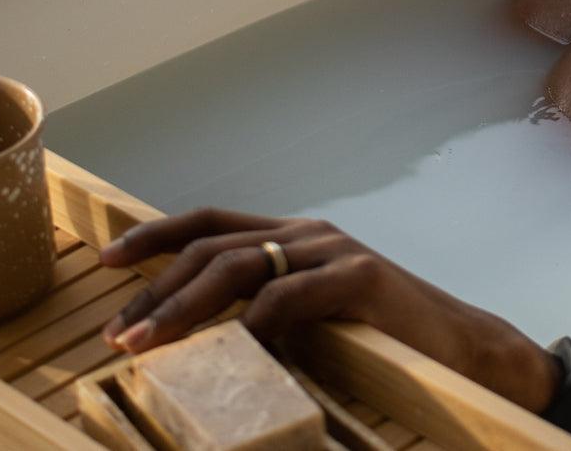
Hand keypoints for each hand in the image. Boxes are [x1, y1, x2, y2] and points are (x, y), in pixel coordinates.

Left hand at [98, 207, 557, 412]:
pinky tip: (233, 348)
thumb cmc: (384, 340)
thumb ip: (265, 315)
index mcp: (293, 238)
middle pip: (212, 245)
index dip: (155, 235)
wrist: (463, 347)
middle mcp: (307, 233)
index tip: (107, 260)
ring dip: (182, 307)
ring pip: (239, 265)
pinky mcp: (360, 277)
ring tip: (147, 344)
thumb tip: (197, 344)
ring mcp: (334, 250)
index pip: (210, 222)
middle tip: (118, 333)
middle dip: (154, 288)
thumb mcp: (313, 319)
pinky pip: (289, 294)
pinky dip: (254, 322)